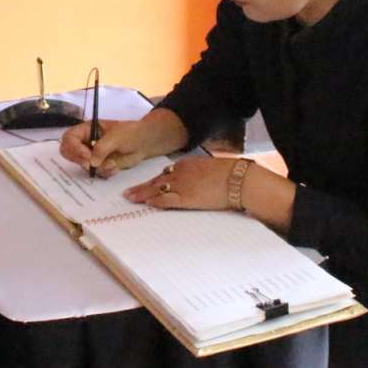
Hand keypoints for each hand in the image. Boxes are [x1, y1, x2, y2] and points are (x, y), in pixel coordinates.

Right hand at [57, 108, 187, 177]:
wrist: (145, 143)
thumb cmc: (130, 133)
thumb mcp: (116, 137)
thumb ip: (102, 148)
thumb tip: (92, 163)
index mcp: (86, 130)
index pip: (69, 138)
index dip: (74, 148)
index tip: (87, 156)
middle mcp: (86, 142)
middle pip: (68, 152)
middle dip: (79, 160)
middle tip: (90, 166)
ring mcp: (92, 154)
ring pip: (82, 165)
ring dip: (97, 167)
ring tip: (113, 163)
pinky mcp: (100, 165)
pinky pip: (95, 173)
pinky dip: (105, 172)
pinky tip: (116, 166)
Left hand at [121, 155, 236, 209]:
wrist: (238, 179)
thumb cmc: (231, 174)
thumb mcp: (211, 168)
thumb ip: (200, 173)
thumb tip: (200, 181)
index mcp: (187, 164)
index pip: (166, 173)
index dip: (155, 180)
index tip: (147, 184)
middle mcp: (181, 173)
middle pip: (156, 180)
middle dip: (142, 187)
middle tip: (128, 192)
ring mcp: (182, 185)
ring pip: (156, 189)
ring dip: (142, 194)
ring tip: (130, 198)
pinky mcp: (186, 198)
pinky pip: (165, 200)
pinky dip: (155, 201)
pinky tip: (147, 204)